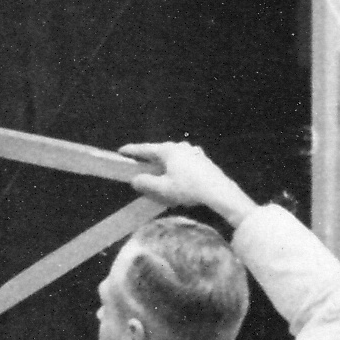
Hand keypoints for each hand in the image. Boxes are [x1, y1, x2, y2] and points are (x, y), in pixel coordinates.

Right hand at [118, 141, 257, 229]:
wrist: (218, 192)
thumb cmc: (188, 189)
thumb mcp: (163, 189)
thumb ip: (146, 183)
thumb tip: (136, 179)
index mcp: (168, 150)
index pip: (146, 149)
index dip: (132, 151)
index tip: (121, 151)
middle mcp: (181, 147)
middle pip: (160, 151)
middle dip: (149, 158)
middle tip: (139, 162)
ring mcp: (194, 152)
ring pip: (174, 156)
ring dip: (165, 163)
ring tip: (159, 171)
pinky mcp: (203, 160)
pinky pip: (184, 161)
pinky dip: (177, 167)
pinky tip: (178, 176)